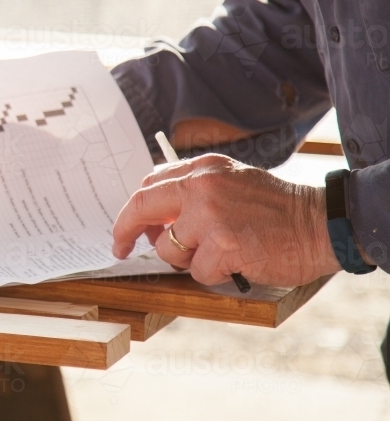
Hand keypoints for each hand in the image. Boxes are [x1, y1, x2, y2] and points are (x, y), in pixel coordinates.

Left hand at [112, 154, 340, 286]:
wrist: (322, 223)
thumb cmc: (277, 211)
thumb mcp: (232, 184)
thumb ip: (194, 194)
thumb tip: (154, 220)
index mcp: (203, 168)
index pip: (149, 185)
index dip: (132, 211)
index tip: (125, 229)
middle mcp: (202, 185)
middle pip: (142, 208)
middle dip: (125, 231)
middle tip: (121, 248)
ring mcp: (211, 213)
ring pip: (169, 248)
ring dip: (188, 260)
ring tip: (221, 253)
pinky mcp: (223, 243)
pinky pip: (197, 270)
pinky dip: (214, 274)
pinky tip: (238, 262)